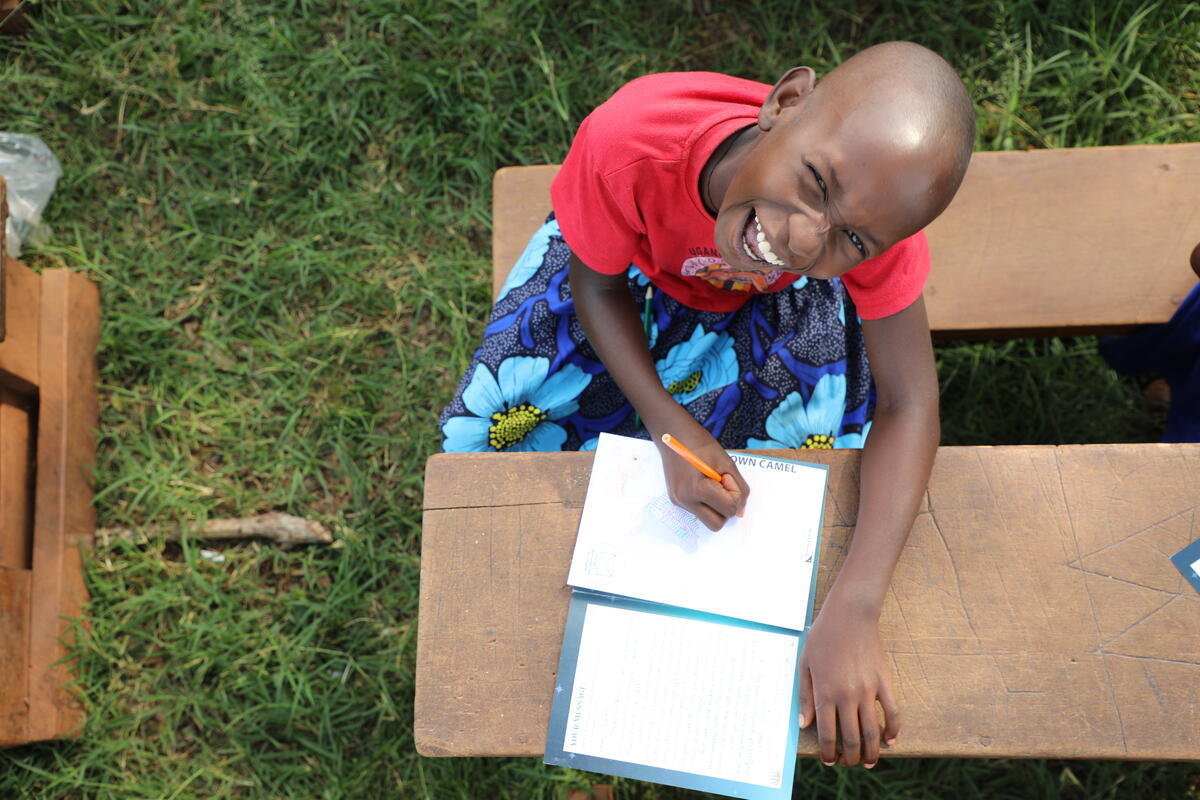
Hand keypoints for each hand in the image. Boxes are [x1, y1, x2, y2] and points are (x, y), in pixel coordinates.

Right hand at [651, 419, 748, 530]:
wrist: (673, 433)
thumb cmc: (701, 444)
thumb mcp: (727, 463)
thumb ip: (739, 488)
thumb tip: (741, 511)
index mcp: (696, 489)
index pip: (728, 509)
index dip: (734, 493)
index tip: (725, 476)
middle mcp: (684, 500)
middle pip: (716, 524)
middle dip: (725, 508)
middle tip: (722, 486)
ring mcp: (678, 501)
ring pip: (707, 519)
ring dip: (716, 507)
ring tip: (712, 484)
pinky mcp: (675, 499)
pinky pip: (698, 510)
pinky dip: (706, 501)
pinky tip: (702, 483)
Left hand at [798, 602, 898, 767]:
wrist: (849, 614)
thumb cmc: (823, 637)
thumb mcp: (805, 664)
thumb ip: (805, 696)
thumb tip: (805, 725)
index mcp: (825, 692)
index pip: (828, 734)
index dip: (828, 753)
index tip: (829, 760)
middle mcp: (847, 695)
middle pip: (852, 738)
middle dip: (850, 758)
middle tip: (848, 763)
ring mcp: (868, 690)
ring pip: (873, 731)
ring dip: (871, 752)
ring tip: (868, 761)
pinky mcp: (884, 682)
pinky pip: (893, 712)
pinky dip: (893, 730)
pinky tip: (889, 740)